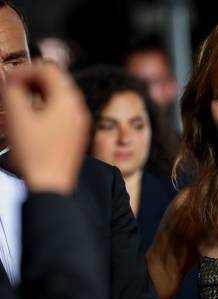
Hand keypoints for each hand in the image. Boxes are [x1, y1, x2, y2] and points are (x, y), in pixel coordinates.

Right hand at [5, 61, 89, 193]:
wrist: (51, 185)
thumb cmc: (35, 154)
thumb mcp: (17, 117)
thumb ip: (13, 91)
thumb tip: (12, 81)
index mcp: (67, 100)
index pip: (48, 69)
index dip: (25, 69)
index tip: (10, 80)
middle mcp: (79, 109)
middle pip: (57, 81)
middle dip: (33, 79)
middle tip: (14, 88)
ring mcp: (80, 123)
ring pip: (61, 96)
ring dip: (40, 93)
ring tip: (20, 101)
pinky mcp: (77, 135)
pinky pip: (64, 112)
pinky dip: (48, 107)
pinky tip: (33, 117)